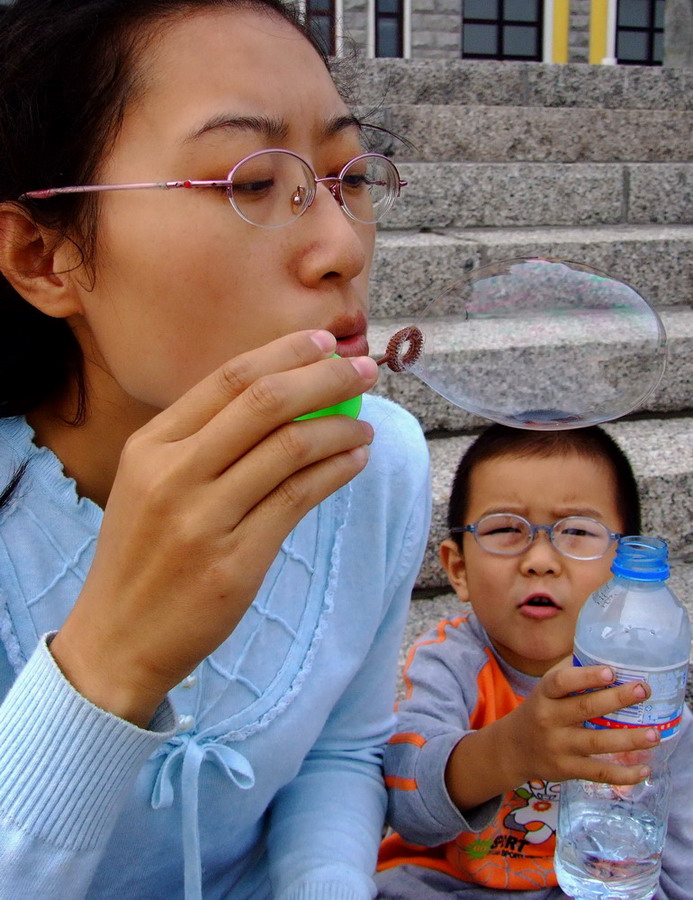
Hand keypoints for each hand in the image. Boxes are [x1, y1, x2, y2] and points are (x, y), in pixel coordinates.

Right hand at [50, 330, 376, 725]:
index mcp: (151, 446)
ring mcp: (204, 519)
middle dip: (325, 378)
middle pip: (265, 403)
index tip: (323, 342)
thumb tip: (280, 397)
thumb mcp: (150, 485)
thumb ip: (202, 442)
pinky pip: (299, 499)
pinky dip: (336, 472)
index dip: (283, 354)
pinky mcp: (235, 561)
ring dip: (340, 429)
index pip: (227, 379)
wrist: (118, 637)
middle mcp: (173, 474)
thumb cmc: (143, 554)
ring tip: (364, 427)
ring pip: (290, 448)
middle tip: (364, 370)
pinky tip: (355, 462)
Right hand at [505, 660, 659, 786]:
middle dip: (617, 699)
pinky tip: (644, 769)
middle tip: (643, 690)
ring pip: (596, 742)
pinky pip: (598, 772)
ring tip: (655, 734)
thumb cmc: (539, 710)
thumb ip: (571, 672)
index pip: (560, 682)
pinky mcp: (567, 769)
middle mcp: (549, 719)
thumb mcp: (545, 689)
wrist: (514, 749)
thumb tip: (606, 652)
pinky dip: (623, 774)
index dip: (586, 677)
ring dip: (629, 739)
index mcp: (544, 694)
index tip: (611, 672)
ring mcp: (559, 746)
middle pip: (585, 708)